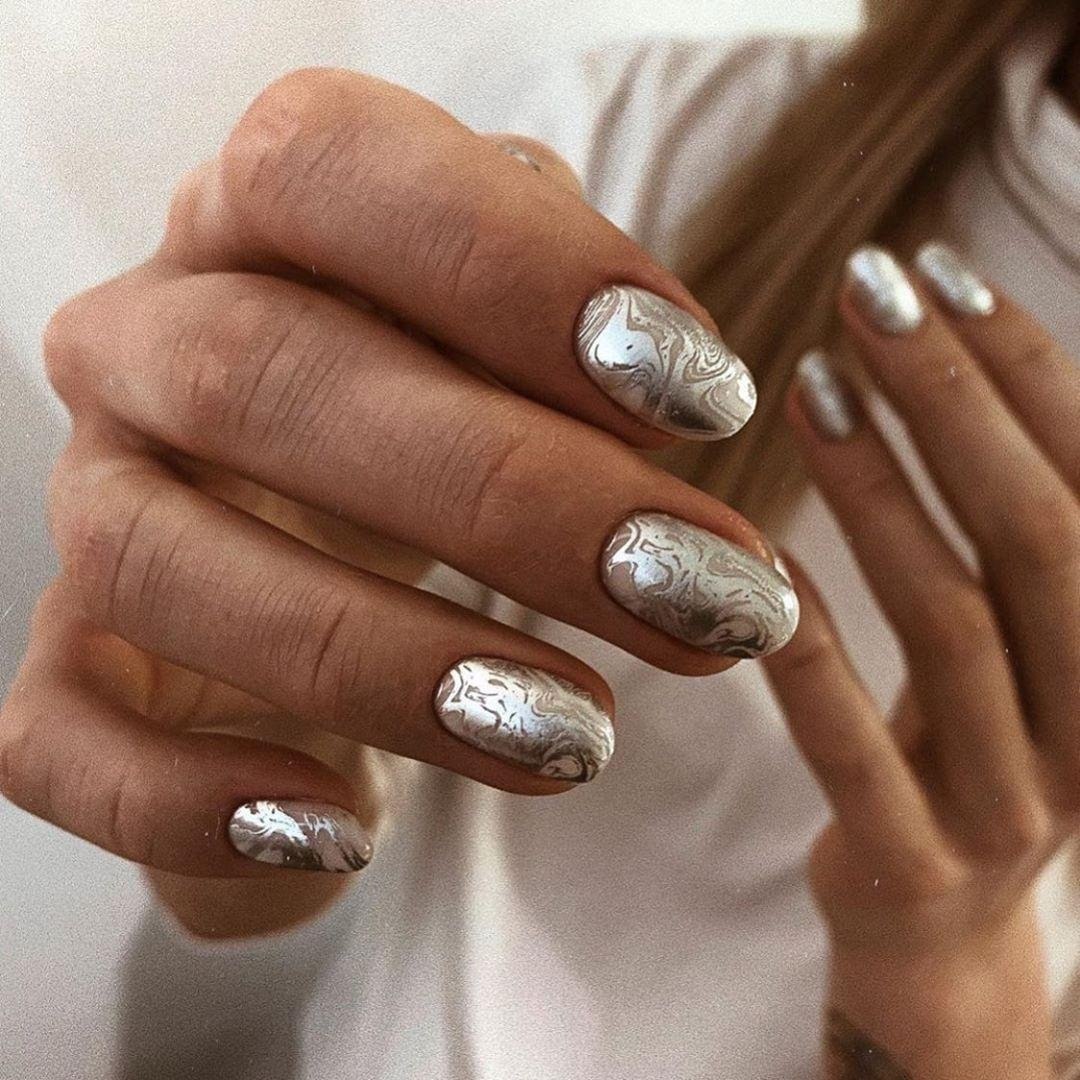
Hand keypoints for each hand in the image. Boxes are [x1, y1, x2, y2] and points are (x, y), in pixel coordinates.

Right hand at [0, 69, 797, 930]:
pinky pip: (60, 742)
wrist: (331, 539)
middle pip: (268, 377)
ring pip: (166, 568)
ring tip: (580, 736)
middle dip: (515, 500)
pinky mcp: (70, 669)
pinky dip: (192, 801)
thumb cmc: (452, 412)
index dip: (517, 268)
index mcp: (257, 221)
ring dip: (389, 665)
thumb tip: (668, 394)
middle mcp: (147, 347)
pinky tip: (347, 831)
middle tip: (709, 597)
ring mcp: (94, 509)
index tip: (705, 399)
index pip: (330, 168)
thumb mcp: (525, 343)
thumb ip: (581, 336)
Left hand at [765, 242, 1077, 1076]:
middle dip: (955, 395)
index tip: (935, 267)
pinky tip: (752, 554)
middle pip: (1036, 532)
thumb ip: (1002, 525)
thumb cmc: (966, 747)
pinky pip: (852, 742)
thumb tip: (958, 363)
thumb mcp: (1009, 637)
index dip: (1024, 365)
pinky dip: (805, 643)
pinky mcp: (911, 860)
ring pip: (951, 622)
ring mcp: (1012, 802)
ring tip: (808, 382)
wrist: (947, 937)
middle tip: (871, 285)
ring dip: (879, 491)